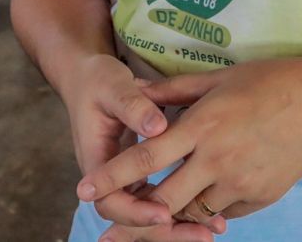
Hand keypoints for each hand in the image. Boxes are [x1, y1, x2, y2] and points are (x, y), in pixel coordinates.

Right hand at [59, 55, 216, 241]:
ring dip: (178, 224)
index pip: (111, 202)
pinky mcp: (138, 173)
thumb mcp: (113, 86)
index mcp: (97, 159)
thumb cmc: (98, 80)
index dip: (136, 212)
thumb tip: (158, 127)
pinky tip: (211, 214)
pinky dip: (180, 207)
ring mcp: (125, 177)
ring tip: (214, 231)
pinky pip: (157, 198)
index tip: (165, 212)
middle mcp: (109, 177)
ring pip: (148, 211)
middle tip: (203, 235)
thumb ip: (134, 106)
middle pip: (133, 219)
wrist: (87, 77)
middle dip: (166, 230)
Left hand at [78, 58, 301, 233]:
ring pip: (191, 213)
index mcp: (202, 125)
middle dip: (133, 217)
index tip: (84, 189)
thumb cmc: (271, 81)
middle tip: (109, 227)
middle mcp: (217, 159)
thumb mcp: (219, 78)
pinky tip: (205, 195)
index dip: (113, 176)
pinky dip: (208, 210)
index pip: (146, 157)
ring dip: (172, 213)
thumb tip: (138, 96)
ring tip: (156, 210)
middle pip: (162, 201)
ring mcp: (239, 183)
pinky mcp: (258, 198)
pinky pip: (222, 213)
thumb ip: (173, 92)